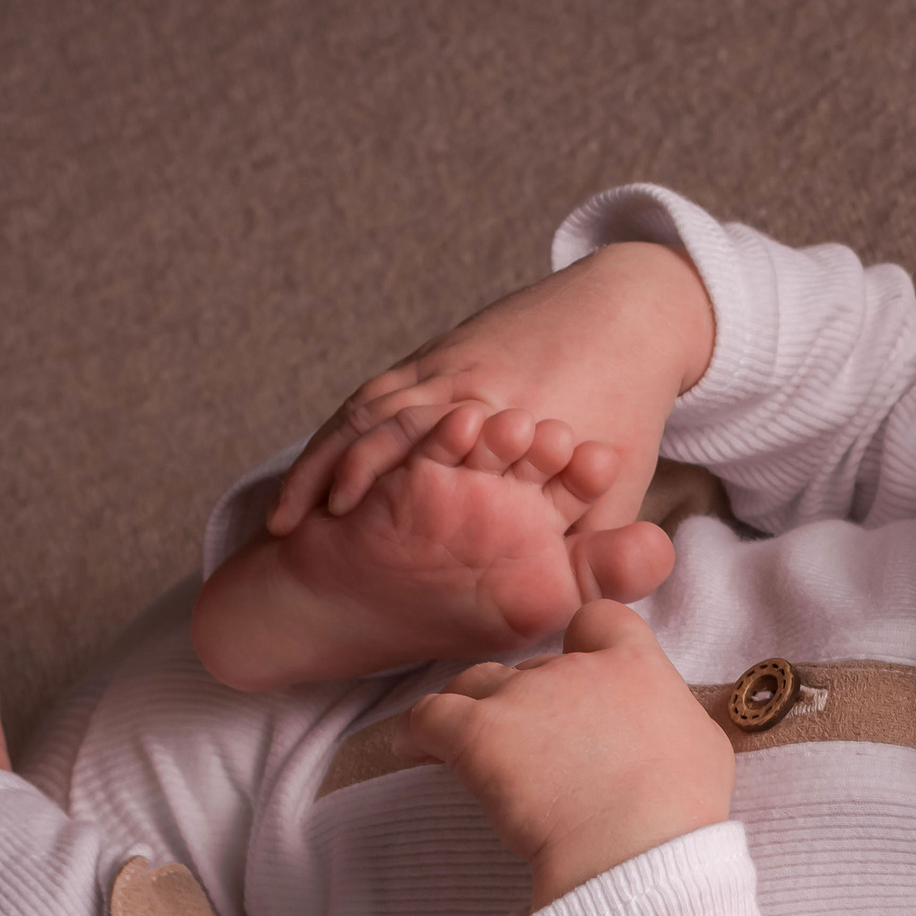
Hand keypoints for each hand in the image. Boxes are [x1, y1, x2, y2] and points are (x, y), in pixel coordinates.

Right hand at [270, 241, 714, 543]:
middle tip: (284, 540)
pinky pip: (375, 398)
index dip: (377, 505)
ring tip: (286, 519)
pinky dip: (340, 437)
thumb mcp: (615, 487)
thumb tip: (560, 602)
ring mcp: (444, 366)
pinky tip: (321, 472)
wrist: (632, 313)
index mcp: (501, 424)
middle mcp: (462, 391)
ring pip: (364, 415)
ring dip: (320, 463)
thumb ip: (582, 541)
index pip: (423, 463)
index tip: (340, 554)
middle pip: (375, 434)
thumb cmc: (628, 411)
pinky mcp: (438, 354)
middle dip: (323, 485)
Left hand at [398, 600, 733, 911]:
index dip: (583, 645)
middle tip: (535, 747)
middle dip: (531, 700)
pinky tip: (418, 750)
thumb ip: (672, 718)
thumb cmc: (679, 813)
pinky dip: (420, 732)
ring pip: (479, 683)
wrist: (635, 850)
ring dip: (476, 709)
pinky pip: (429, 716)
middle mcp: (576, 670)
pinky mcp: (478, 733)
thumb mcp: (702, 749)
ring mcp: (524, 699)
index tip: (578, 675)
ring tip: (473, 746)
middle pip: (536, 667)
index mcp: (636, 667)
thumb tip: (661, 725)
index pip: (599, 620)